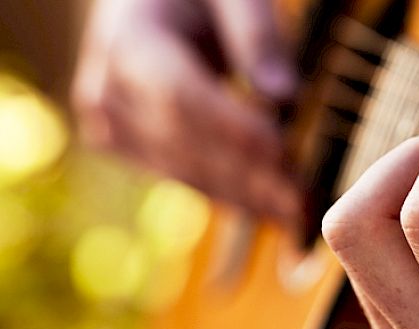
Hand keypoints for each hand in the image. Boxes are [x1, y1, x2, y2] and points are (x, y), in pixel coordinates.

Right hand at [72, 0, 299, 223]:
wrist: (138, 8)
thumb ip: (255, 31)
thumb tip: (287, 96)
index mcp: (127, 42)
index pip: (182, 99)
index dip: (234, 131)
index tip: (287, 156)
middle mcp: (109, 94)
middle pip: (188, 147)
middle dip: (251, 179)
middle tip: (305, 203)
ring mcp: (111, 128)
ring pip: (188, 174)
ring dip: (246, 199)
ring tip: (296, 215)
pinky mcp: (125, 149)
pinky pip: (185, 179)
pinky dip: (229, 196)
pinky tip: (267, 208)